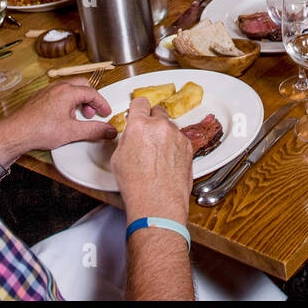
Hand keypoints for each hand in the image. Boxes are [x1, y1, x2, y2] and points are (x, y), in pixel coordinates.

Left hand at [0, 81, 113, 158]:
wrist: (15, 133)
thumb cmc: (39, 130)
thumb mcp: (72, 132)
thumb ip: (94, 130)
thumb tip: (109, 130)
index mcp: (68, 92)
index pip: (92, 93)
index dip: (102, 103)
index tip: (106, 113)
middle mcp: (57, 87)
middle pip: (82, 86)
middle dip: (90, 100)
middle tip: (93, 113)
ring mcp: (47, 91)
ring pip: (70, 89)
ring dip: (78, 101)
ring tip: (78, 117)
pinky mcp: (40, 97)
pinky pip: (59, 94)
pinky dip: (67, 102)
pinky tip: (64, 117)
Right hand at [111, 97, 191, 224]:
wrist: (158, 204)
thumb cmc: (137, 186)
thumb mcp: (118, 158)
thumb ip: (128, 138)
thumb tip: (132, 133)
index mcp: (140, 126)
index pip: (140, 103)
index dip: (138, 109)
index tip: (138, 112)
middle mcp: (161, 127)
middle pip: (157, 111)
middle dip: (152, 120)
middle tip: (146, 135)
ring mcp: (177, 136)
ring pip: (169, 126)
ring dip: (164, 134)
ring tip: (156, 155)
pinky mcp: (189, 146)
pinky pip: (179, 139)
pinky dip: (174, 145)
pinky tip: (167, 161)